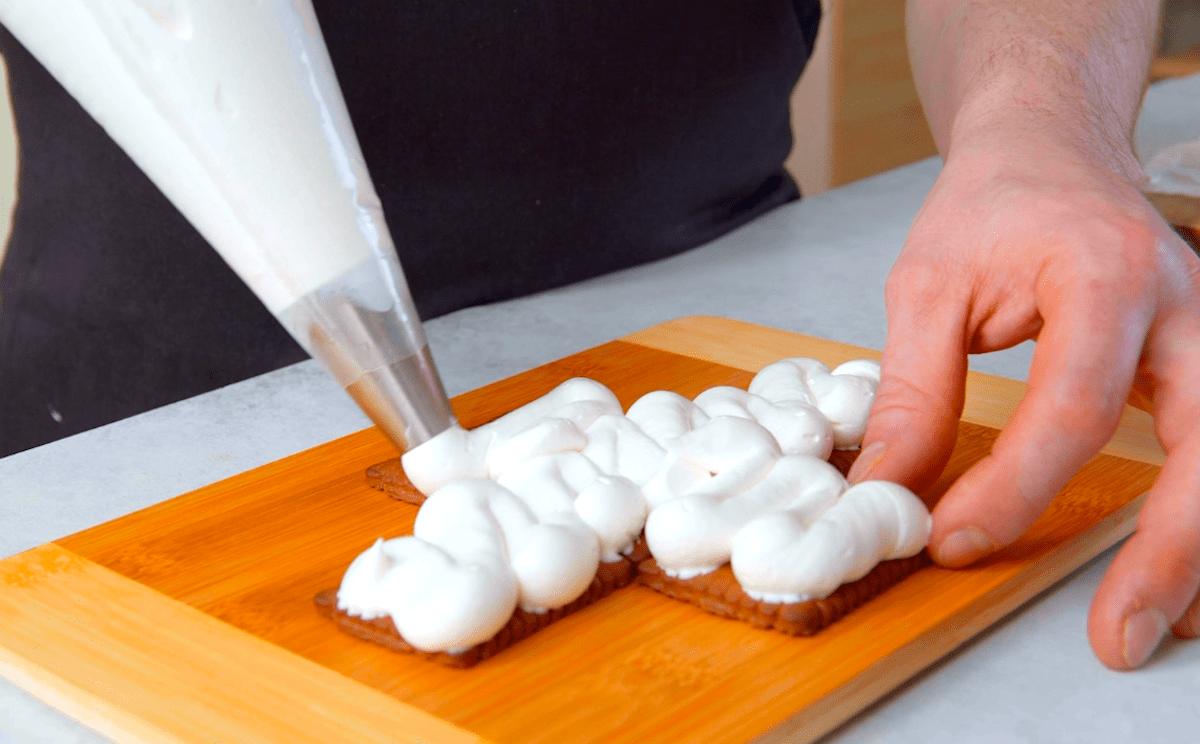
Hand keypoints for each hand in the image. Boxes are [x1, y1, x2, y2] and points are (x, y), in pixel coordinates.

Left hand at [847, 131, 1199, 669]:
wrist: (1052, 150)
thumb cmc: (992, 205)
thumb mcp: (928, 286)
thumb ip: (914, 392)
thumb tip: (886, 492)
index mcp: (1105, 275)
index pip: (1072, 405)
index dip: (1014, 485)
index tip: (952, 538)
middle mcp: (1183, 305)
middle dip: (1169, 548)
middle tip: (1117, 634)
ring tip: (1153, 624)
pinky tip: (1178, 571)